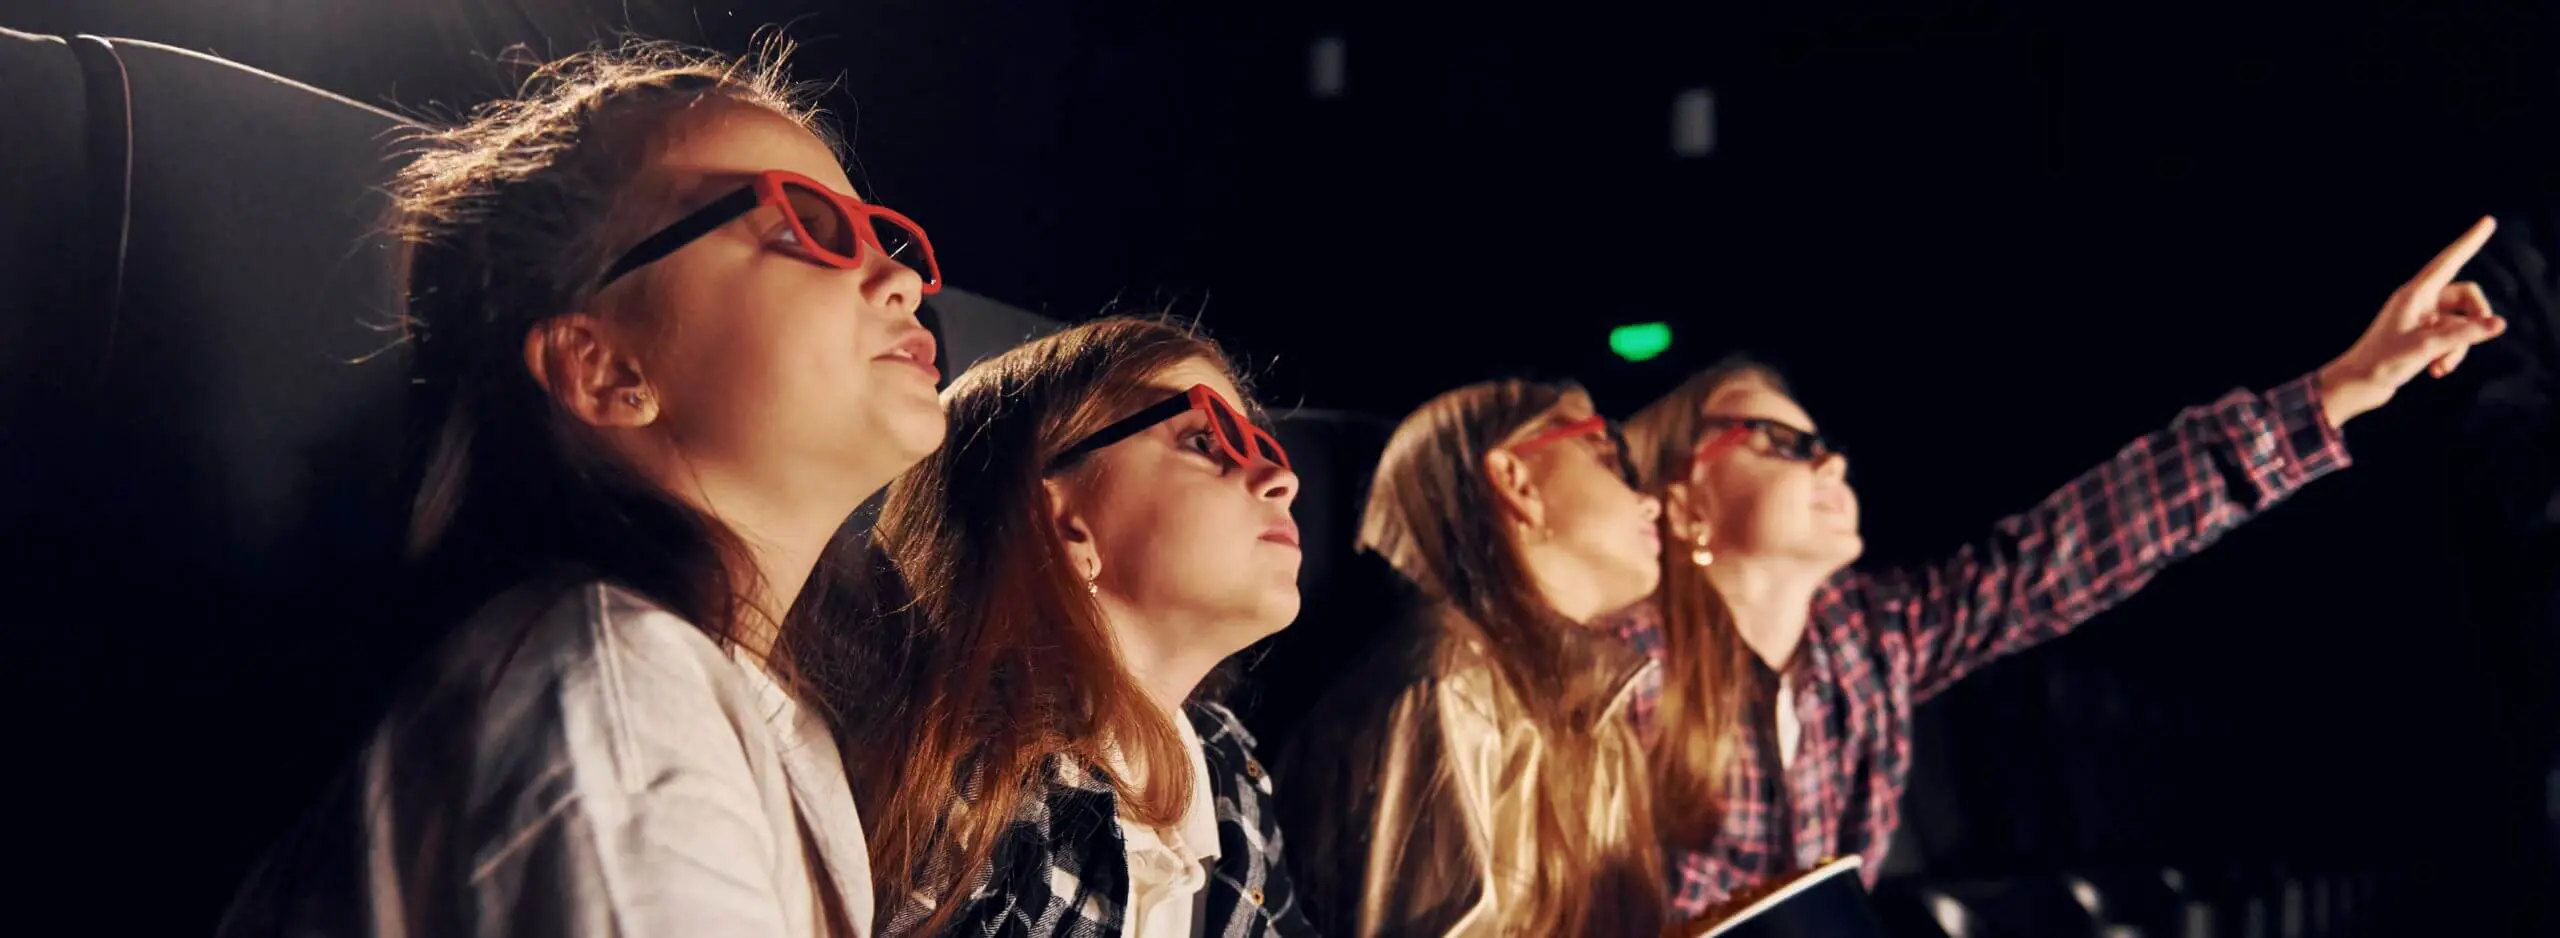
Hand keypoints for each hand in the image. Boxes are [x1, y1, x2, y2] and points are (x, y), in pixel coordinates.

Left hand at [2318, 216, 2509, 425]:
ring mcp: (2422, 318)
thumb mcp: (2428, 346)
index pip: (2449, 260)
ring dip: (2460, 345)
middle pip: (2466, 295)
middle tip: (2473, 340)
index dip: (2470, 241)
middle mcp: (2419, 301)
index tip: (2488, 221)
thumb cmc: (2383, 362)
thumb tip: (2500, 324)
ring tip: (2441, 367)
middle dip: (2476, 320)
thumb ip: (2465, 334)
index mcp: (2415, 294)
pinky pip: (2452, 337)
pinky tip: (2436, 371)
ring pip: (2462, 321)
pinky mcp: (2423, 335)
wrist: (2358, 385)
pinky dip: (2451, 353)